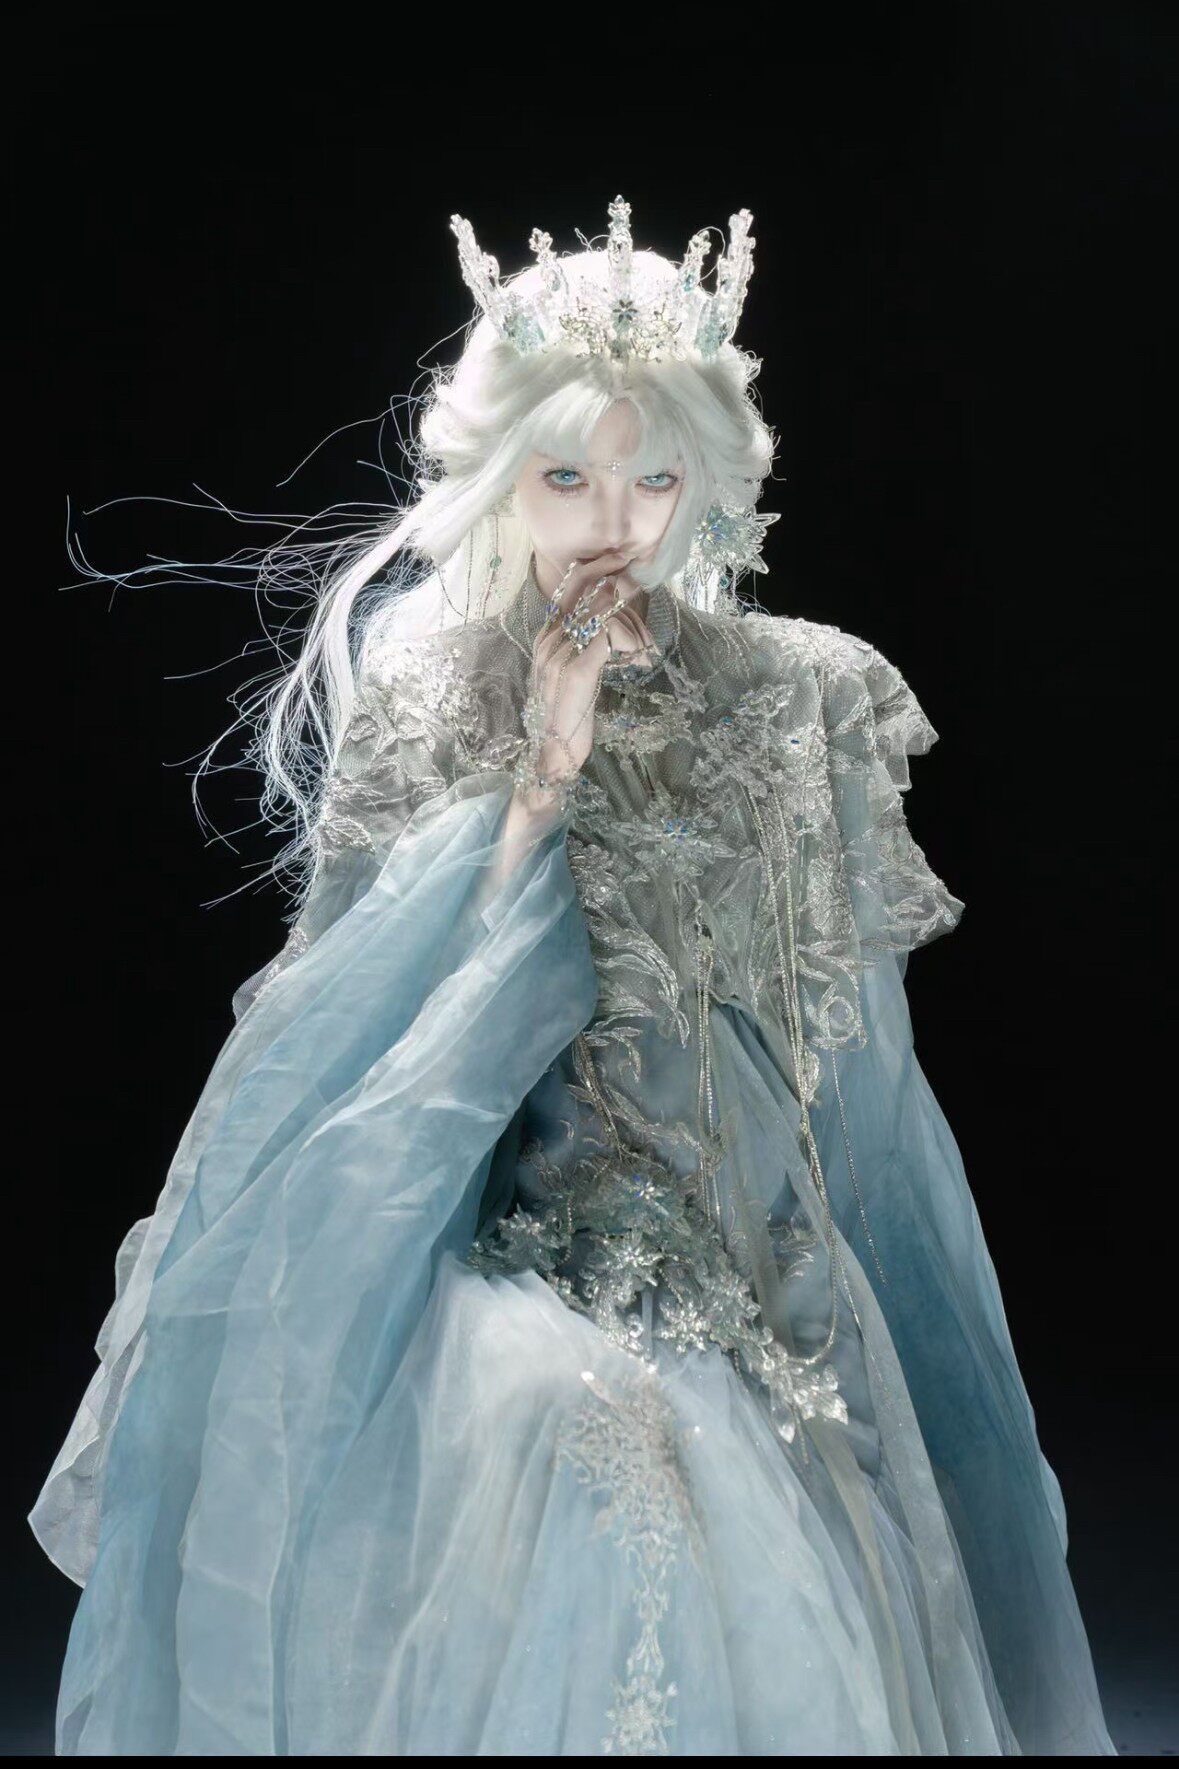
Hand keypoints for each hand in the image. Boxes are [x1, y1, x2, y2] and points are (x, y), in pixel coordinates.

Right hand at [522, 549, 656, 794]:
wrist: (552, 754)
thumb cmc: (567, 715)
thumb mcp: (575, 672)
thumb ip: (587, 645)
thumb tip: (612, 622)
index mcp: (547, 636)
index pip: (571, 585)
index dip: (599, 568)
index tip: (624, 560)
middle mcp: (549, 638)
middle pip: (588, 591)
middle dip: (620, 583)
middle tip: (641, 578)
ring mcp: (559, 653)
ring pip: (602, 612)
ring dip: (632, 620)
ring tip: (645, 639)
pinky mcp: (576, 671)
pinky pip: (607, 636)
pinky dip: (629, 639)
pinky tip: (640, 654)